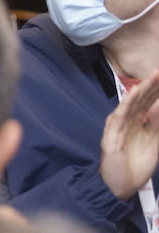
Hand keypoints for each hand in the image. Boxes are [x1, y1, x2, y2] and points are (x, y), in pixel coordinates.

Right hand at [101, 69, 158, 198]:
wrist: (119, 186)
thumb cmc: (134, 166)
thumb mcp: (153, 143)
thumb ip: (156, 125)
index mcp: (138, 123)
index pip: (149, 103)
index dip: (157, 92)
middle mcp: (128, 121)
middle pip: (141, 100)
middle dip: (152, 86)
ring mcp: (118, 127)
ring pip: (130, 105)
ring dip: (141, 91)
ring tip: (151, 79)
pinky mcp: (111, 135)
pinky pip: (120, 116)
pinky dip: (127, 104)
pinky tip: (134, 94)